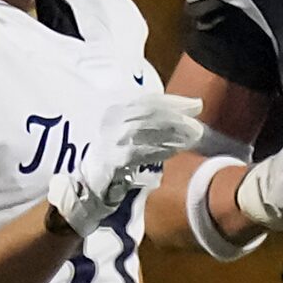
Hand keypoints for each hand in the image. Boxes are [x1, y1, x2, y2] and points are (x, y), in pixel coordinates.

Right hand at [48, 88, 204, 237]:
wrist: (85, 184)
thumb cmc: (112, 155)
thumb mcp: (129, 131)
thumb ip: (153, 119)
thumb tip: (192, 107)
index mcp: (116, 107)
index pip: (149, 99)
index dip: (175, 101)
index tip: (196, 105)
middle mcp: (111, 119)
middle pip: (150, 112)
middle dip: (177, 117)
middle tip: (197, 125)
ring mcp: (110, 138)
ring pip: (146, 129)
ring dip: (172, 133)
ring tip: (191, 138)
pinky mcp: (112, 159)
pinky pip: (140, 151)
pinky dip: (160, 149)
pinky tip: (175, 151)